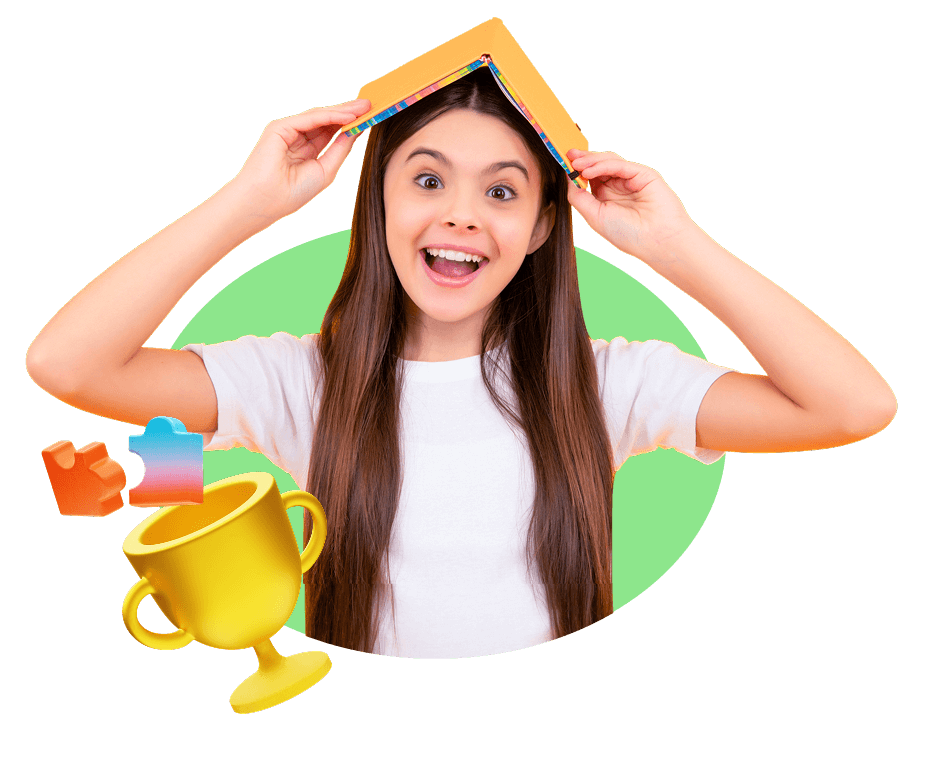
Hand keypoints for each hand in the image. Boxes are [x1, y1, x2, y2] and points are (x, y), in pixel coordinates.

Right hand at [230, 98, 370, 222]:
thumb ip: (339, 149)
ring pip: (320, 117)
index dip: (349, 124)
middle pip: (327, 121)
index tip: (368, 118)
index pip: (331, 133)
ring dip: (342, 111)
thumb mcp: (325, 170)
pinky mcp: (280, 127)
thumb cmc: (292, 192)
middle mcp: (297, 138)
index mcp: (307, 151)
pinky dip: (330, 116)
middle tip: (369, 104)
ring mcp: (288, 131)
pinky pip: (310, 118)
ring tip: (363, 107)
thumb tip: (355, 131)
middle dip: (348, 113)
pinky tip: (347, 115)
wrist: (266, 201)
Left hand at [566, 149, 696, 261]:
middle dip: (582, 160)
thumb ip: (579, 198)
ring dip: (591, 160)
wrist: (657, 241)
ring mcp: (632, 179)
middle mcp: (619, 186)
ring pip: (609, 162)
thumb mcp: (594, 216)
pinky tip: (589, 171)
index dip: (576, 171)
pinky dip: (603, 165)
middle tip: (568, 156)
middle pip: (598, 166)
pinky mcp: (644, 174)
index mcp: (607, 197)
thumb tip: (567, 179)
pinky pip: (621, 165)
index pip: (590, 177)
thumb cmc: (629, 234)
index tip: (563, 165)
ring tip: (576, 163)